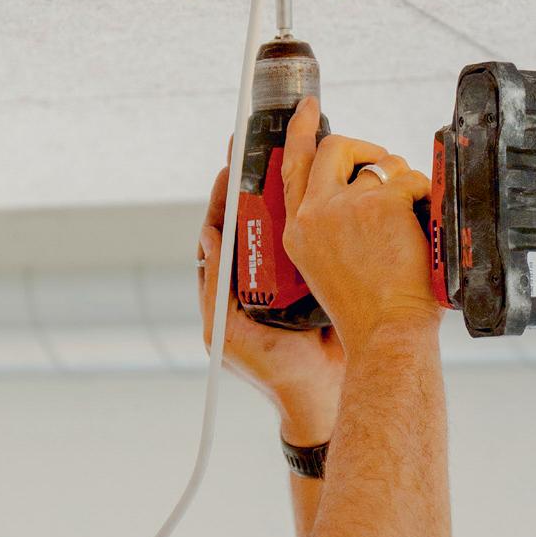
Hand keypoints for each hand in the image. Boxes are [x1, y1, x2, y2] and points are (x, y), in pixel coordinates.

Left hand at [196, 142, 346, 419]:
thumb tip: (209, 237)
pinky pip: (314, 237)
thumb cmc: (273, 370)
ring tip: (295, 153)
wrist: (323, 393)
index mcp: (232, 285)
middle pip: (255, 217)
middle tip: (262, 143)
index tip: (230, 166)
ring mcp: (289, 274)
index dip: (225, 197)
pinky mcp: (319, 275)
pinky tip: (327, 186)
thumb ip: (214, 288)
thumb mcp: (228, 332)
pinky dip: (317, 212)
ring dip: (290, 189)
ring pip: (285, 222)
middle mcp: (259, 274)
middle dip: (258, 181)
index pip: (223, 231)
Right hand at [281, 98, 438, 354]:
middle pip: (334, 148)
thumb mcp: (327, 267)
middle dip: (363, 148)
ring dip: (401, 186)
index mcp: (297, 231)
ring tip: (409, 226)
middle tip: (382, 163)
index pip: (292, 166)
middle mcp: (314, 214)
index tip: (309, 108)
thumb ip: (332, 225)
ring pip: (380, 166)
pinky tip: (422, 229)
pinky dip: (423, 198)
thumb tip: (362, 185)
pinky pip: (410, 179)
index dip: (301, 131)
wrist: (385, 334)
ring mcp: (346, 206)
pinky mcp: (382, 203)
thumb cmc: (368, 311)